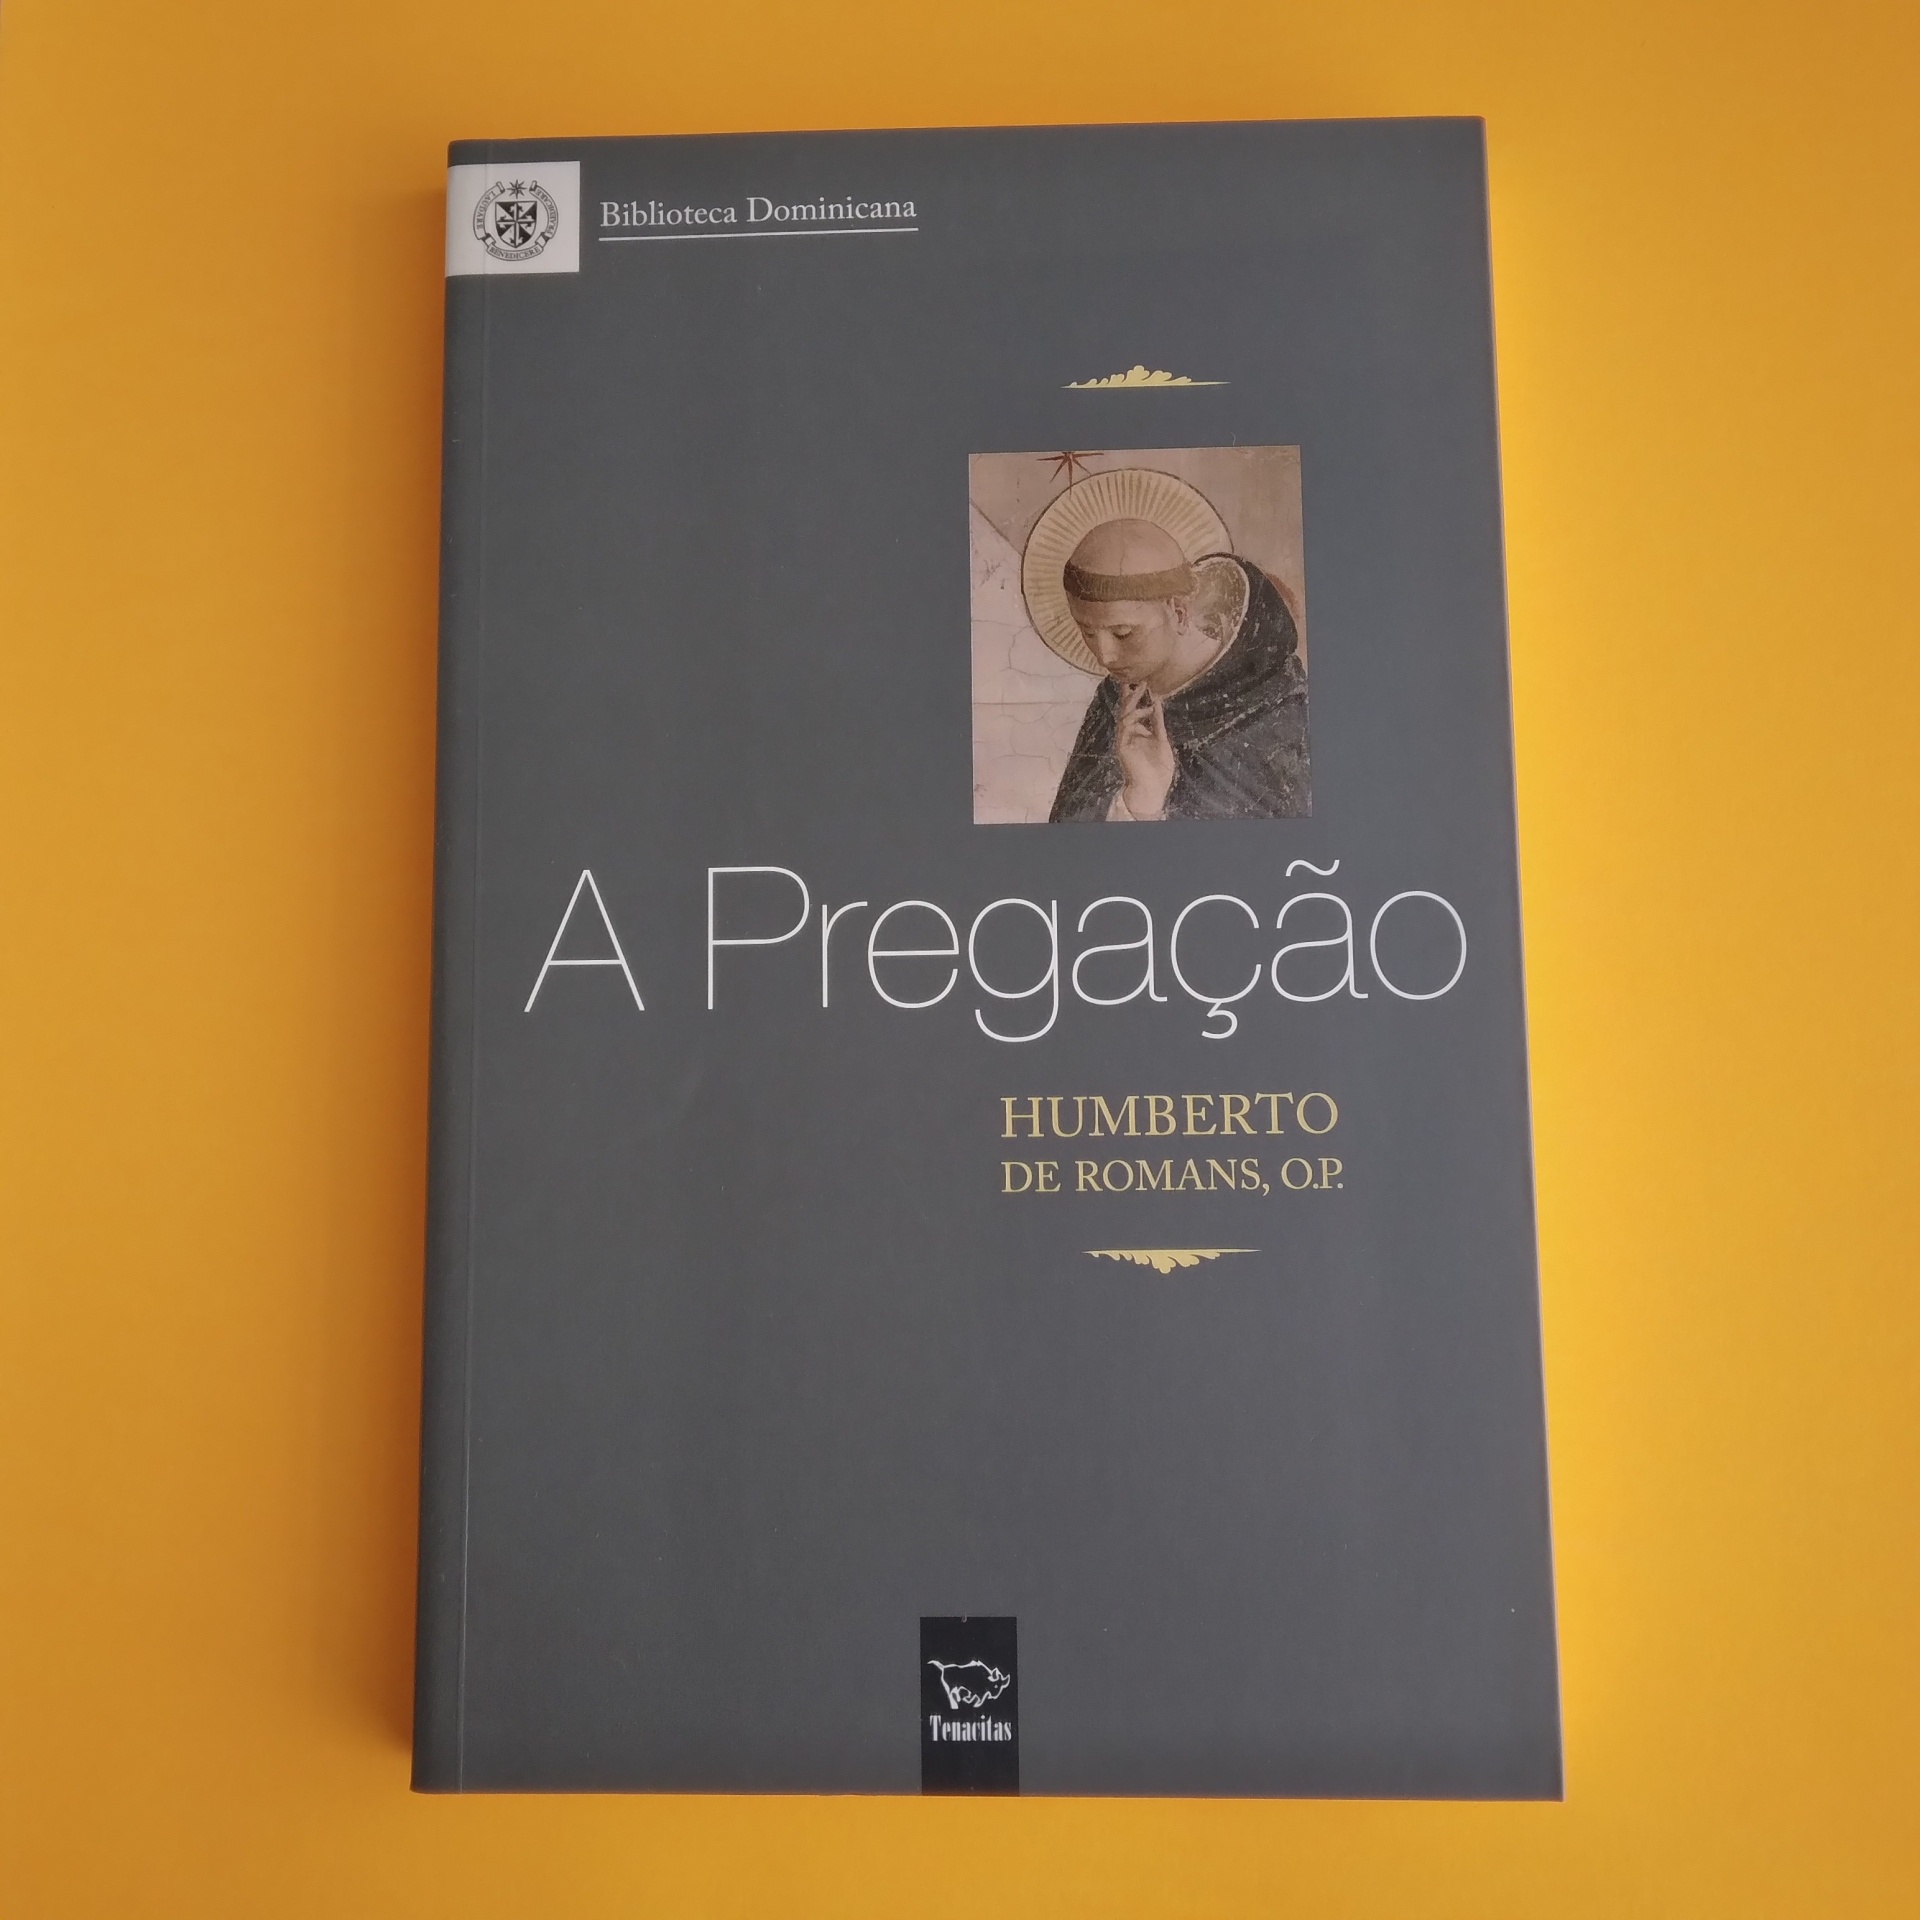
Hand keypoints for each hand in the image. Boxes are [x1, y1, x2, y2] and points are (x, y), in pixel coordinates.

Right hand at [1113, 680, 1175, 819]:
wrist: (1152, 789)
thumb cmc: (1158, 770)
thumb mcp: (1162, 740)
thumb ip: (1158, 723)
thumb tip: (1157, 703)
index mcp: (1138, 733)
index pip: (1134, 711)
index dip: (1135, 696)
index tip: (1140, 681)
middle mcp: (1129, 735)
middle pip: (1126, 710)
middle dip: (1131, 694)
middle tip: (1138, 679)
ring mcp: (1125, 740)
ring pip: (1124, 715)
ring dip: (1134, 702)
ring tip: (1144, 689)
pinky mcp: (1123, 746)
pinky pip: (1126, 727)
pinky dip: (1136, 718)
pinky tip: (1147, 711)